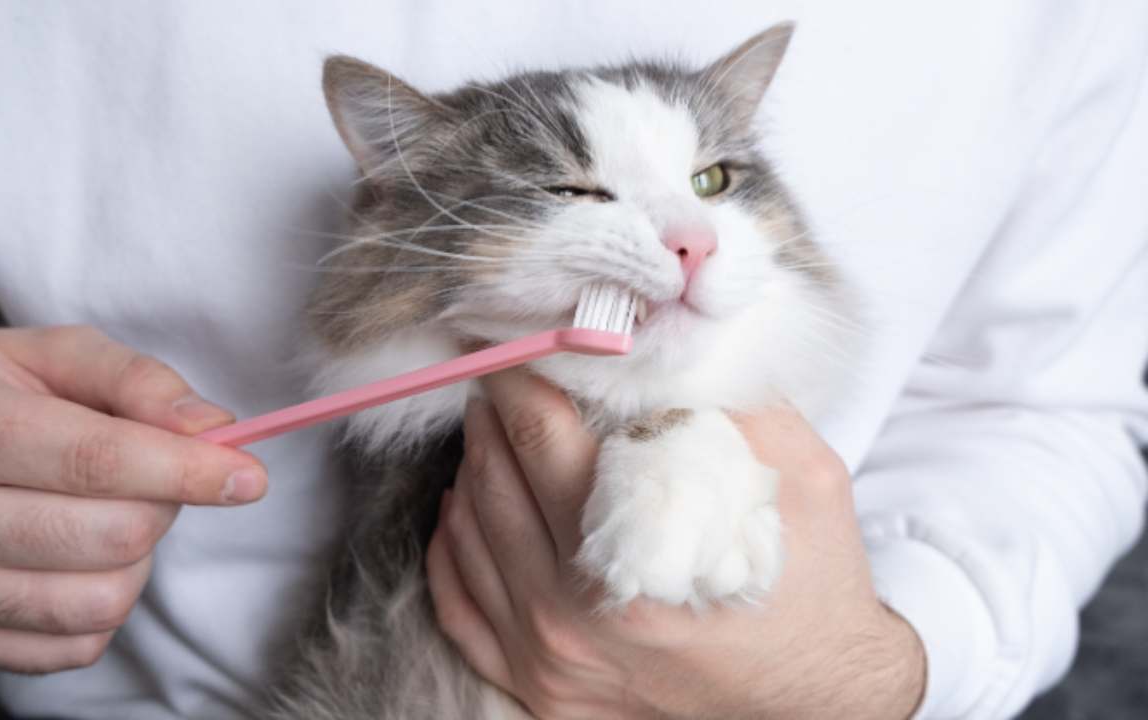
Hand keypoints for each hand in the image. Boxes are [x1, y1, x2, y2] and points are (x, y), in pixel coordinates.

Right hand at [0, 326, 266, 672]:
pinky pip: (77, 645)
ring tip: (107, 512)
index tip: (250, 476)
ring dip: (137, 559)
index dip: (188, 471)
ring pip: (101, 602)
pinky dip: (105, 603)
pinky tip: (79, 557)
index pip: (95, 461)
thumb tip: (214, 431)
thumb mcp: (56, 352)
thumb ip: (139, 381)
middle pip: (110, 537)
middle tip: (154, 475)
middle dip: (163, 504)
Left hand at [426, 368, 924, 718]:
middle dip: (493, 415)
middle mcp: (572, 613)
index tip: (516, 344)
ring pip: (467, 536)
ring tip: (490, 429)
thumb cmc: (811, 586)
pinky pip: (458, 606)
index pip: (541, 435)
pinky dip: (452, 547)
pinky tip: (465, 507)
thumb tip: (665, 341)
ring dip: (472, 468)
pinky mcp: (540, 687)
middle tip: (500, 377)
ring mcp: (547, 657)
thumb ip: (731, 400)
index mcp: (632, 552)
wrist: (817, 698)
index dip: (520, 377)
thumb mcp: (799, 475)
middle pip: (494, 480)